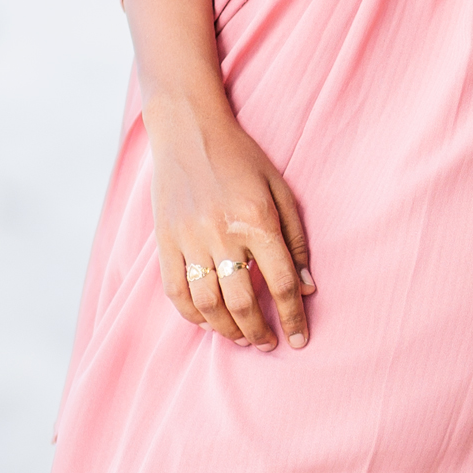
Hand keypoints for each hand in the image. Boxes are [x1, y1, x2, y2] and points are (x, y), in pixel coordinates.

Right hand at [144, 94, 315, 349]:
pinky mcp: (165, 240)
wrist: (189, 130)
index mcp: (258, 220)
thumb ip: (295, 239)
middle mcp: (223, 233)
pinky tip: (208, 322)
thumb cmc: (242, 158)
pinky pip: (175, 291)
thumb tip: (307, 287)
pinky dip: (192, 315)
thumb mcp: (280, 190)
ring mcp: (189, 238)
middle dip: (259, 331)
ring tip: (242, 338)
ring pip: (208, 304)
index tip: (299, 340)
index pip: (281, 283)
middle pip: (243, 302)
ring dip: (227, 330)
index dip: (293, 317)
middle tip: (268, 343)